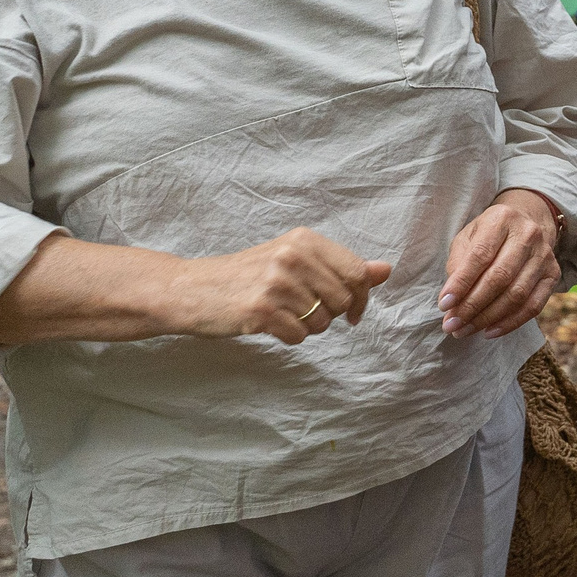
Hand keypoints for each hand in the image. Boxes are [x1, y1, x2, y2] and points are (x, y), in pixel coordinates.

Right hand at [169, 228, 392, 344]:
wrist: (191, 288)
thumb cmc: (247, 275)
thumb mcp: (294, 260)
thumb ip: (340, 266)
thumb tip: (385, 270)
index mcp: (305, 239)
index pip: (357, 273)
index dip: (362, 298)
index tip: (353, 312)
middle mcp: (293, 256)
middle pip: (343, 300)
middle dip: (331, 315)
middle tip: (304, 312)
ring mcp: (276, 283)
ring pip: (322, 322)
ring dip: (308, 327)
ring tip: (283, 315)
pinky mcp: (260, 310)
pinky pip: (299, 336)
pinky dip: (289, 337)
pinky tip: (269, 324)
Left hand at [441, 189, 561, 338]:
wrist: (527, 222)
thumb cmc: (489, 235)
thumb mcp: (468, 237)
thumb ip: (459, 264)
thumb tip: (452, 301)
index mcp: (502, 219)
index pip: (480, 255)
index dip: (461, 283)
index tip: (444, 305)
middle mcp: (528, 234)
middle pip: (500, 277)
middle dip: (472, 306)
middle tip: (452, 325)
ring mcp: (544, 255)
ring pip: (517, 294)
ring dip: (488, 318)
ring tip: (465, 330)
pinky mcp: (553, 274)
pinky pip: (534, 305)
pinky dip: (511, 323)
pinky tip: (490, 331)